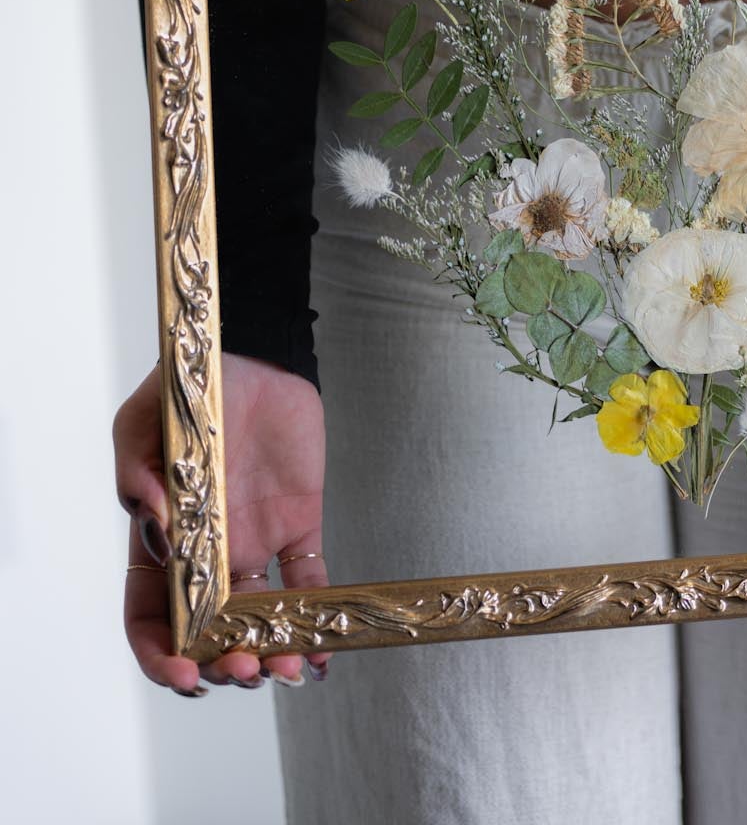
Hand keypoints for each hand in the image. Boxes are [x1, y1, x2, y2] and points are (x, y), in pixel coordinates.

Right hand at [114, 351, 327, 693]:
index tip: (186, 674)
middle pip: (209, 633)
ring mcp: (254, 542)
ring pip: (260, 618)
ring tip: (290, 667)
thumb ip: (136, 474)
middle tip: (245, 668)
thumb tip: (153, 521)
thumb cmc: (189, 389)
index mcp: (164, 540)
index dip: (162, 656)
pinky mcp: (298, 523)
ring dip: (273, 652)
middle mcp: (208, 553)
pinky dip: (319, 617)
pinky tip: (327, 650)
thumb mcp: (141, 424)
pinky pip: (309, 581)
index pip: (151, 618)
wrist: (254, 354)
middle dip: (224, 664)